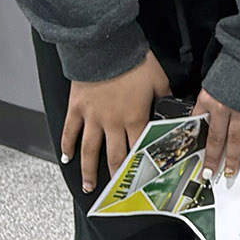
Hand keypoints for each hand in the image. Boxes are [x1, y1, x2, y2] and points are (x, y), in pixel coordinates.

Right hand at [62, 49, 167, 192]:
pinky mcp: (77, 108)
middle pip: (114, 156)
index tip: (141, 179)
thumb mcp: (160, 81)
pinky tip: (65, 157)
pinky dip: (66, 145)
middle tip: (114, 190)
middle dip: (115, 176)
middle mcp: (112, 123)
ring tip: (88, 185)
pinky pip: (70, 131)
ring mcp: (92, 118)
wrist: (108, 48)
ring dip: (87, 170)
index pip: (139, 148)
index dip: (140, 165)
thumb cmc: (135, 62)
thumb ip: (165, 99)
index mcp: (135, 118)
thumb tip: (173, 108)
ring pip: (89, 150)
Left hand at [197, 86, 239, 181]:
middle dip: (212, 159)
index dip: (193, 141)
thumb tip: (204, 114)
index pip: (197, 123)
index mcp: (207, 99)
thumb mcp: (213, 80)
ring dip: (233, 158)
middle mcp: (222, 108)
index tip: (191, 155)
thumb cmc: (234, 64)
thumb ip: (209, 98)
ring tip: (231, 173)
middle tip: (208, 175)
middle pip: (215, 139)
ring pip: (236, 140)